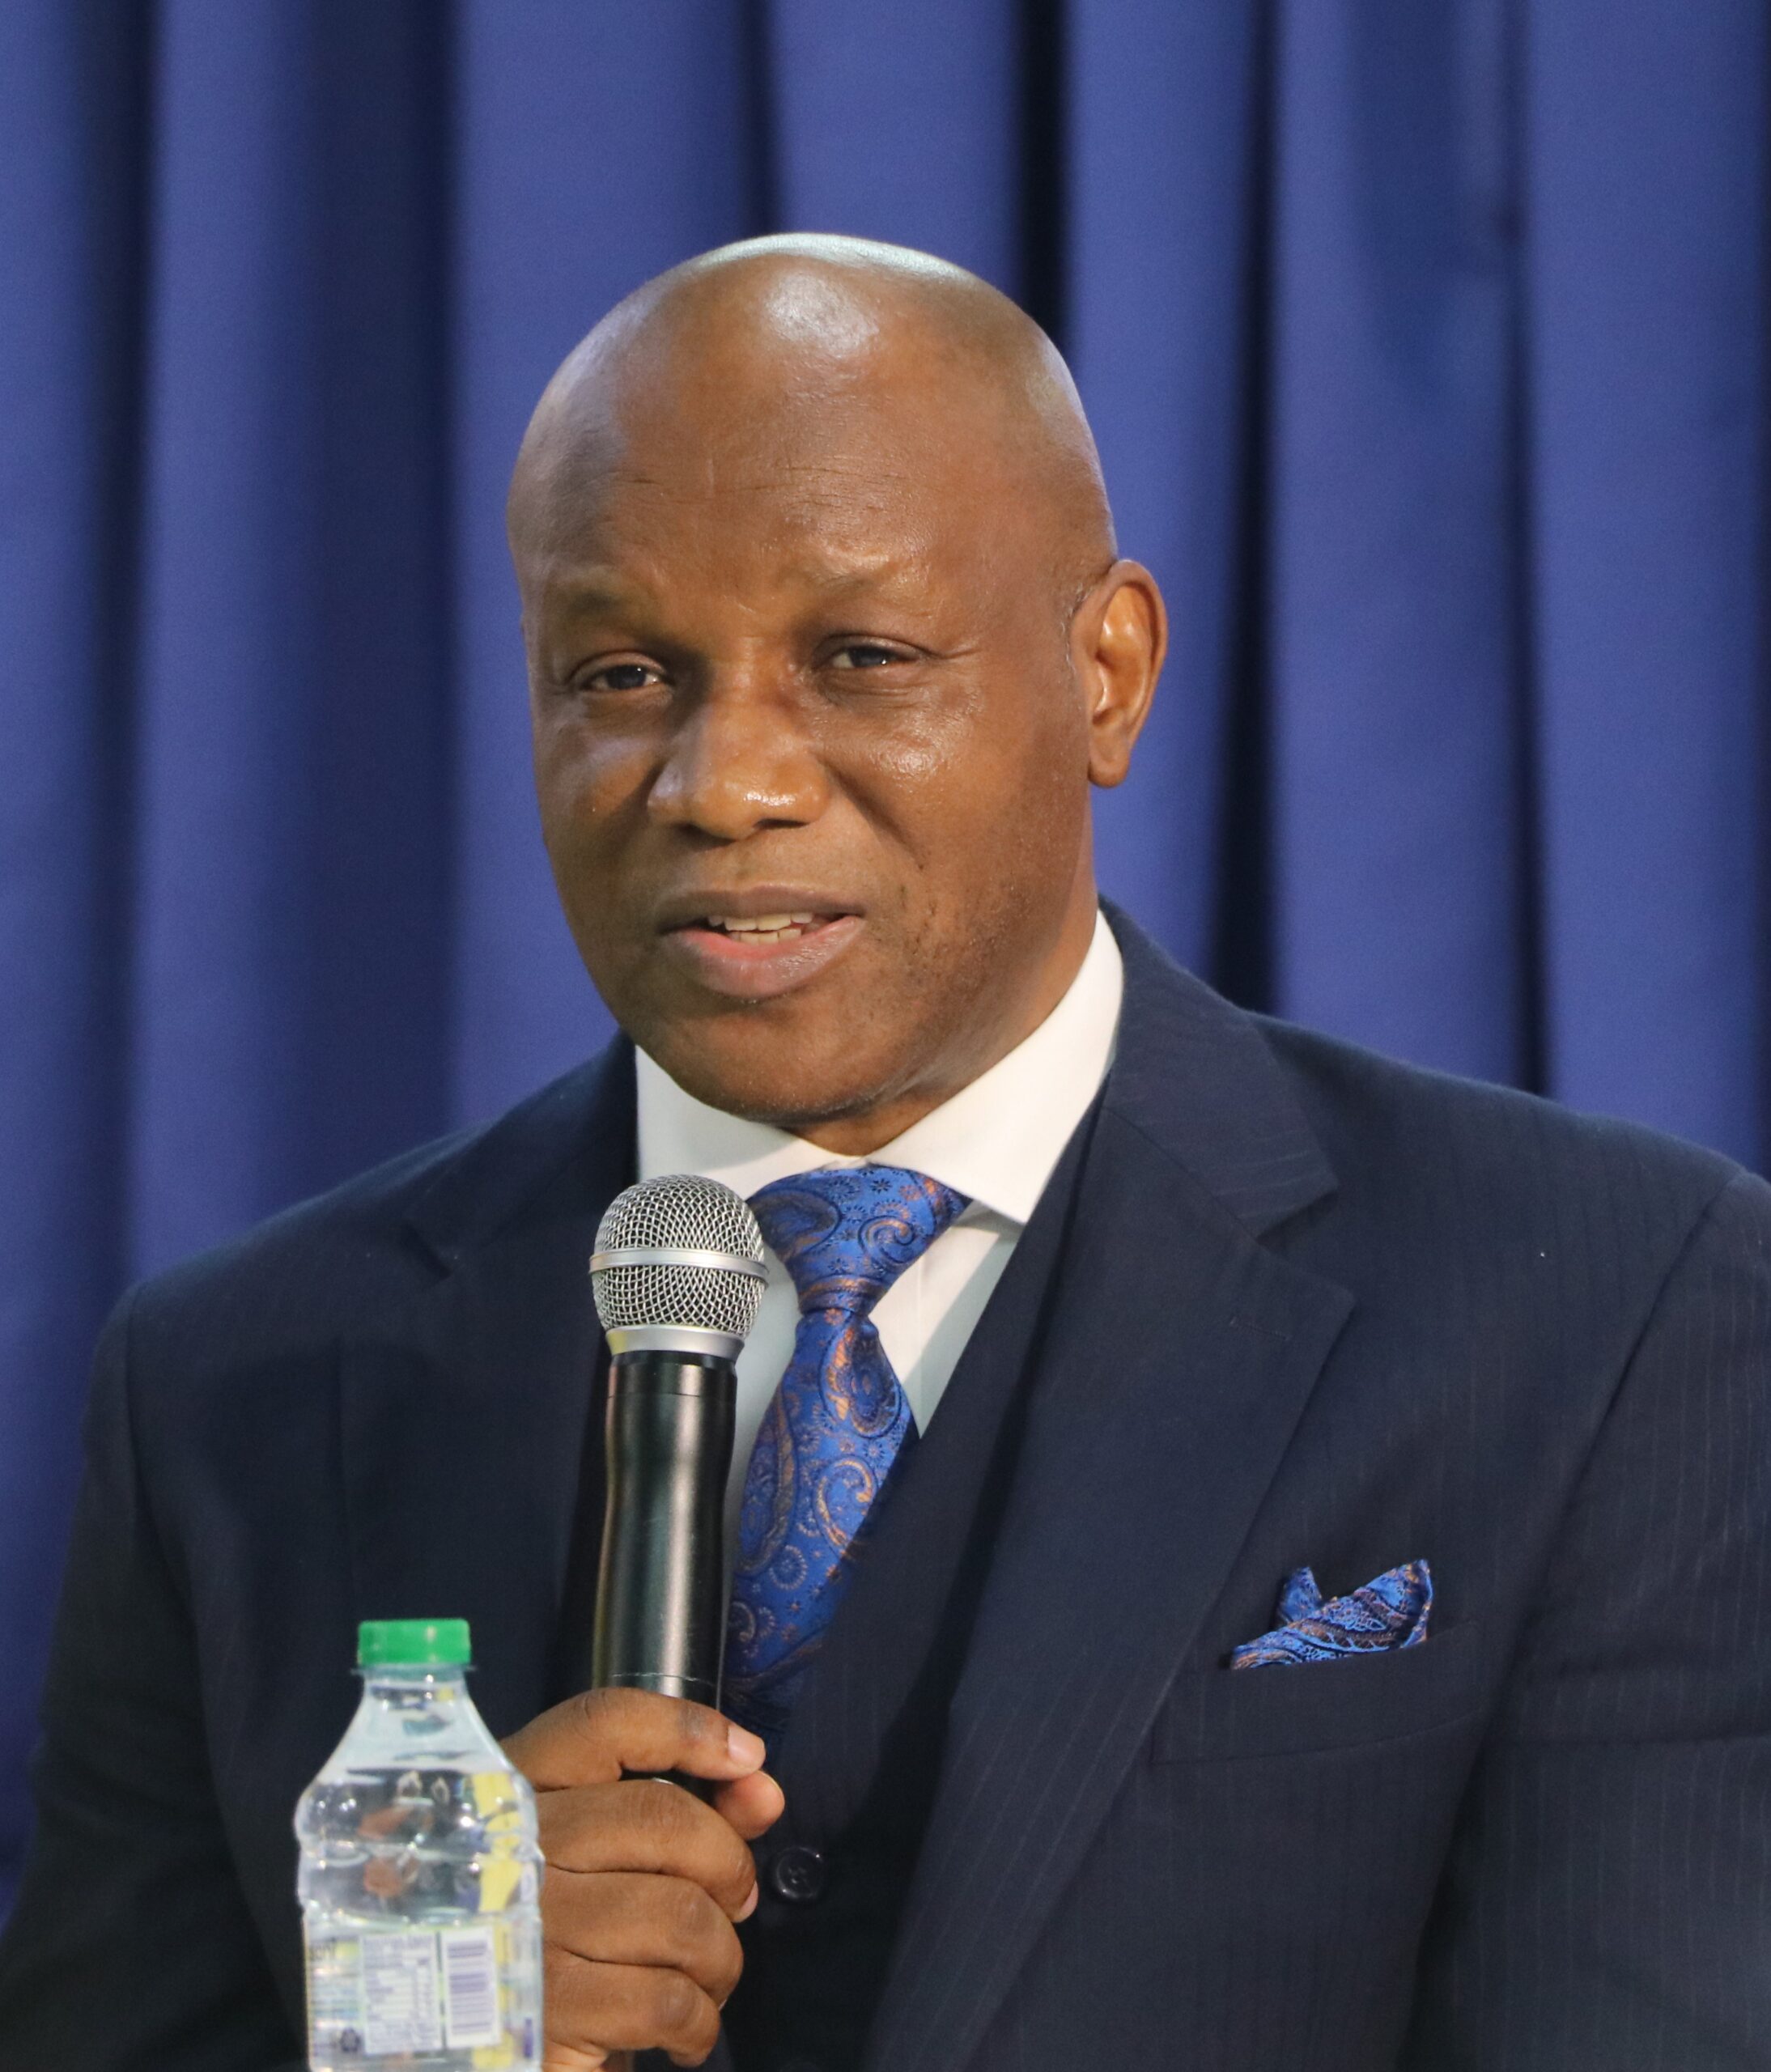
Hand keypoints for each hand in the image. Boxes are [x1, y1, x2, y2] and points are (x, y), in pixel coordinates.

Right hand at [503, 1689, 783, 2070]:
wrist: (493, 2048)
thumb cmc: (570, 1939)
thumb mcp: (614, 1865)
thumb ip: (696, 1815)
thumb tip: (764, 1792)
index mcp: (517, 1791)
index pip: (602, 1723)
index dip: (686, 1728)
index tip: (748, 1758)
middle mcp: (512, 1849)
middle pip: (661, 1816)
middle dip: (728, 1864)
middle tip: (734, 1903)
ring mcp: (524, 1929)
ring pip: (680, 1914)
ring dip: (721, 1955)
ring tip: (708, 1975)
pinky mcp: (544, 2012)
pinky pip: (667, 1999)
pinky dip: (700, 2020)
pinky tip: (685, 2030)